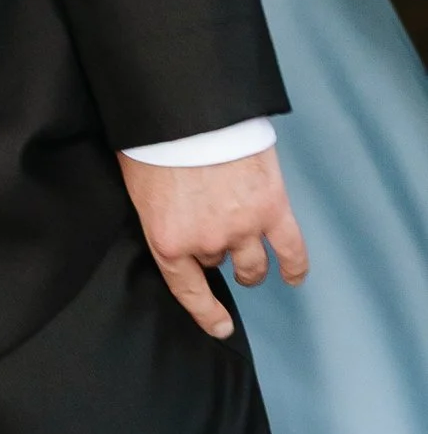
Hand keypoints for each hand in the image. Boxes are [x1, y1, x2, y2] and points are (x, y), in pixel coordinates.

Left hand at [121, 144, 308, 338]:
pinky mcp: (272, 208)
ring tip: (251, 265)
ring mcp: (242, 228)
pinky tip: (295, 275)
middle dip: (212, 250)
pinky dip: (296, 266)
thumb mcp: (137, 183)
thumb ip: (158, 212)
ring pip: (252, 263)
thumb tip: (168, 218)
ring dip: (251, 266)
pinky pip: (291, 249)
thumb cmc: (153, 138)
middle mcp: (206, 243)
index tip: (220, 327)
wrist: (184, 106)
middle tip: (211, 232)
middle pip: (215, 261)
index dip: (206, 313)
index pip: (188, 289)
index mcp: (167, 240)